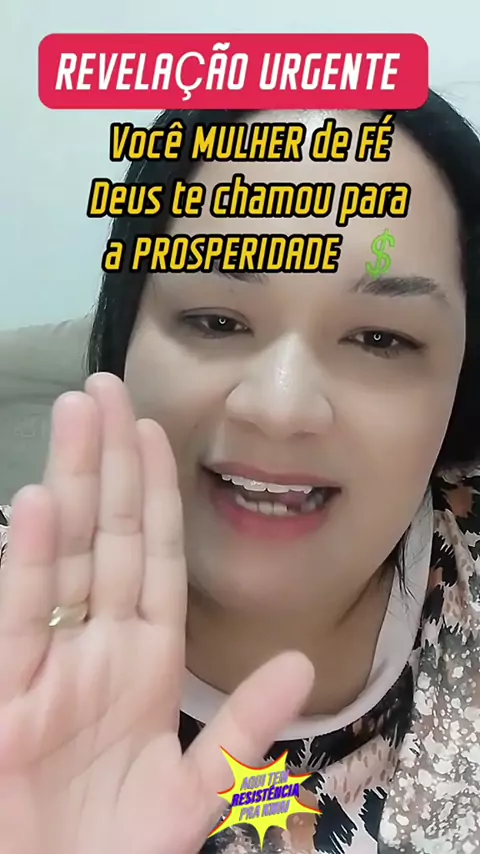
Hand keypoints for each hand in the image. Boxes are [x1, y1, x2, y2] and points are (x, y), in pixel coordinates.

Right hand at [0, 373, 313, 853]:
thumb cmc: (119, 851)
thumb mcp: (199, 790)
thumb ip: (245, 725)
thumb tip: (302, 663)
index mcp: (147, 660)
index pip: (154, 556)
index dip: (157, 493)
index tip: (153, 431)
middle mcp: (97, 645)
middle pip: (108, 536)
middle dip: (110, 462)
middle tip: (106, 389)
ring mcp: (49, 663)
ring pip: (65, 555)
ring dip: (74, 483)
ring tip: (78, 414)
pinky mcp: (7, 692)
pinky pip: (18, 615)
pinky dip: (29, 559)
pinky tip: (42, 501)